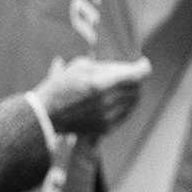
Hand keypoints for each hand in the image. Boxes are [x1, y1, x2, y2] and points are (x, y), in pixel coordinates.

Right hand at [33, 55, 150, 135]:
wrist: (47, 114)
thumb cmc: (61, 86)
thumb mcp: (81, 66)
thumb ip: (106, 67)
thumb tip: (125, 67)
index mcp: (101, 84)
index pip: (137, 76)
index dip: (143, 67)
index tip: (142, 63)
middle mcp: (108, 102)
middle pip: (137, 89)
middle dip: (136, 79)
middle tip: (130, 74)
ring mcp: (108, 117)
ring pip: (133, 103)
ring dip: (131, 93)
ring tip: (121, 87)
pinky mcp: (106, 128)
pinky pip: (125, 115)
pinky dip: (124, 106)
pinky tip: (114, 100)